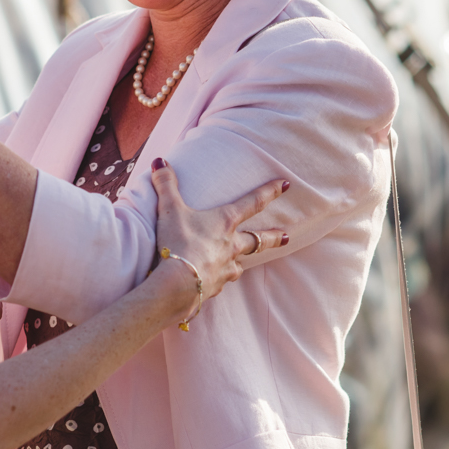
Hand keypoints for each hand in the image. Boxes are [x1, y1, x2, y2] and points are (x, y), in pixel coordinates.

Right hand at [149, 160, 289, 317]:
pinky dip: (219, 280)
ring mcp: (226, 268)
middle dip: (274, 237)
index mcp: (224, 222)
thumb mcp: (170, 209)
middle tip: (287, 237)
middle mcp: (231, 245)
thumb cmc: (178, 242)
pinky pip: (222, 281)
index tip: (286, 185)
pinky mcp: (216, 287)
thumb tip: (160, 161)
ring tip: (241, 264)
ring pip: (240, 264)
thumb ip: (166, 185)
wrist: (177, 284)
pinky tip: (214, 281)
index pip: (253, 203)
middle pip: (258, 240)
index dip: (270, 191)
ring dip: (241, 261)